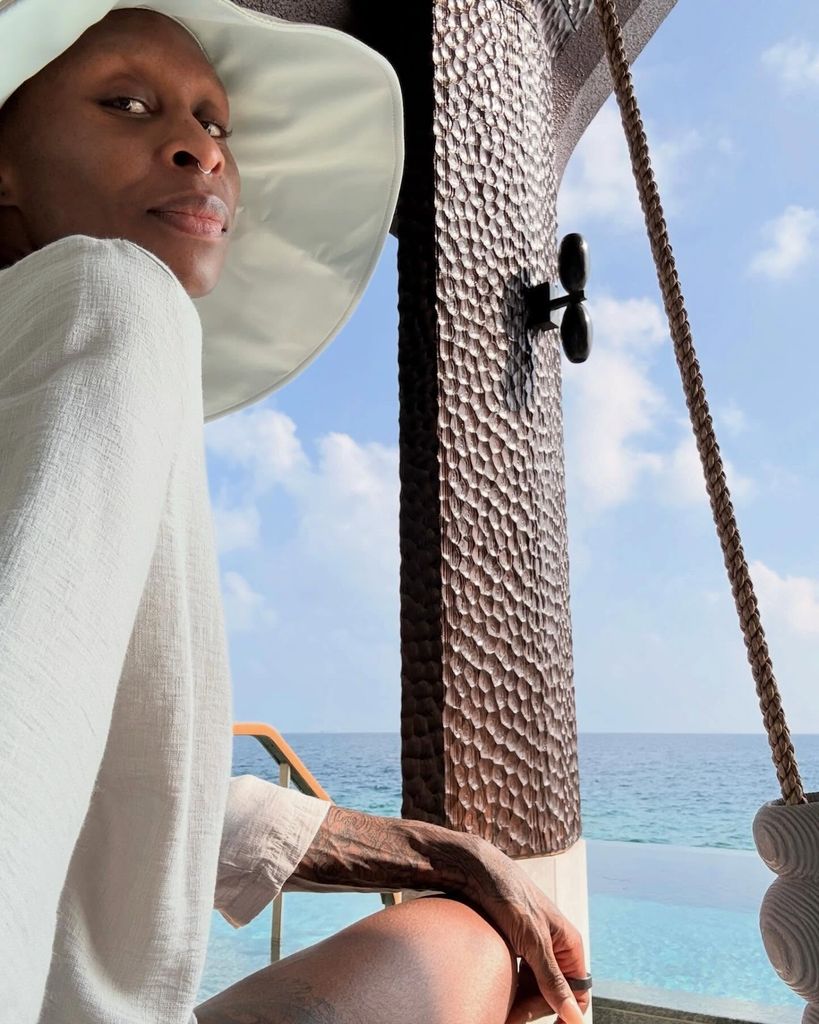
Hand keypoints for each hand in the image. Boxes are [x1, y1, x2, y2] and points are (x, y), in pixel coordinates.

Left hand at [463, 840, 589, 1023]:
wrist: (474, 870)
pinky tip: (495, 992)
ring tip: (501, 1009)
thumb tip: (575, 1017)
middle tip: (509, 1018)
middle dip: (533, 1008)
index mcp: (568, 943)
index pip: (577, 992)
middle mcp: (553, 946)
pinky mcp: (512, 946)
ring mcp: (532, 947)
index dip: (566, 1014)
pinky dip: (508, 988)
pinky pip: (516, 977)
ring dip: (519, 1001)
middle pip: (552, 994)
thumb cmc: (508, 895)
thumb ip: (552, 979)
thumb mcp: (532, 940)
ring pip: (532, 988)